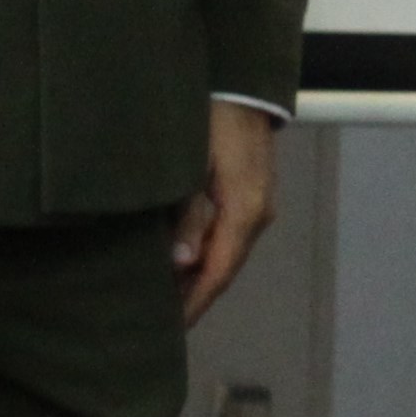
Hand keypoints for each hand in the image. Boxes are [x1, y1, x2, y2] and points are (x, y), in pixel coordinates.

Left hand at [176, 104, 278, 323]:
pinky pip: (227, 235)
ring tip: (165, 296)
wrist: (240, 85)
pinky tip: (183, 260)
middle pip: (224, 267)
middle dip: (193, 295)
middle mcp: (257, 215)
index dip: (193, 303)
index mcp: (245, 213)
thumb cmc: (209, 121)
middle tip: (158, 322)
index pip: (218, 273)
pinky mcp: (249, 193)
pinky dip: (205, 254)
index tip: (169, 331)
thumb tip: (181, 263)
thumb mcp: (192, 166)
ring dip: (198, 275)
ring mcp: (257, 204)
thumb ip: (189, 214)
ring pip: (225, 252)